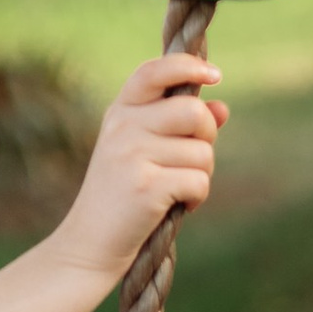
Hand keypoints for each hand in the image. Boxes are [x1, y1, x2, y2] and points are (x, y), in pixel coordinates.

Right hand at [53, 52, 225, 287]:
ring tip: (180, 190)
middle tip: (195, 159)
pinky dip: (198, 197)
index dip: (189, 67)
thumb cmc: (123, 196)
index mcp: (121, 111)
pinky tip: (181, 206)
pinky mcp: (146, 187)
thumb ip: (179, 128)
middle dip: (208, 136)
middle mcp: (124, 126)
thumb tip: (222, 108)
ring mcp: (132, 155)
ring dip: (202, 174)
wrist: (90, 244)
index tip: (215, 76)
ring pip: (201, 152)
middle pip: (193, 111)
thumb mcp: (144, 152)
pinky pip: (199, 181)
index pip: (156, 71)